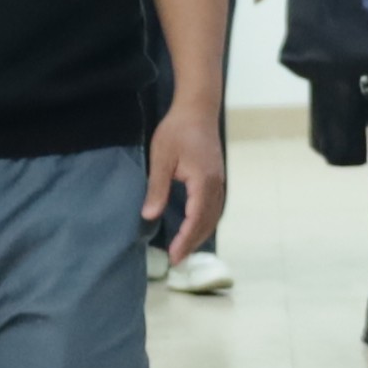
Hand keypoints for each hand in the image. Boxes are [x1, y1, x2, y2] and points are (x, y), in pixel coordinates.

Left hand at [144, 92, 229, 257]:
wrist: (197, 108)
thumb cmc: (177, 130)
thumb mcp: (161, 158)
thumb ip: (157, 188)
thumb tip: (149, 216)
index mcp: (203, 181)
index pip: (196, 218)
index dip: (185, 239)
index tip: (174, 255)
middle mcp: (215, 184)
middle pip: (207, 221)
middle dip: (193, 242)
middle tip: (177, 260)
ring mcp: (219, 181)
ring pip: (213, 216)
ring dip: (200, 234)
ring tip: (185, 249)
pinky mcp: (216, 177)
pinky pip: (214, 207)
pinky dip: (205, 221)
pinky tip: (195, 227)